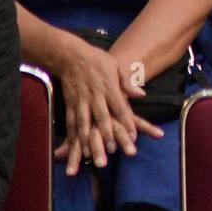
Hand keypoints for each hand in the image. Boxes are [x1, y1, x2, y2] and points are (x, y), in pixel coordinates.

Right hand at [52, 36, 162, 176]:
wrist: (70, 56)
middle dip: (107, 134)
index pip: (120, 107)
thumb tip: (141, 94)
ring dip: (89, 139)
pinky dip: (73, 135)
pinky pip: (71, 122)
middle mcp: (94, 96)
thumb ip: (127, 83)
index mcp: (108, 87)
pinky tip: (76, 147)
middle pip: (102, 117)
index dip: (127, 122)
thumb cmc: (97, 60)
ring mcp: (80, 101)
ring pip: (84, 123)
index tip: (134, 136)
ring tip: (93, 154)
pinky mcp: (70, 104)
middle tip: (113, 149)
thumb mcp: (115, 66)